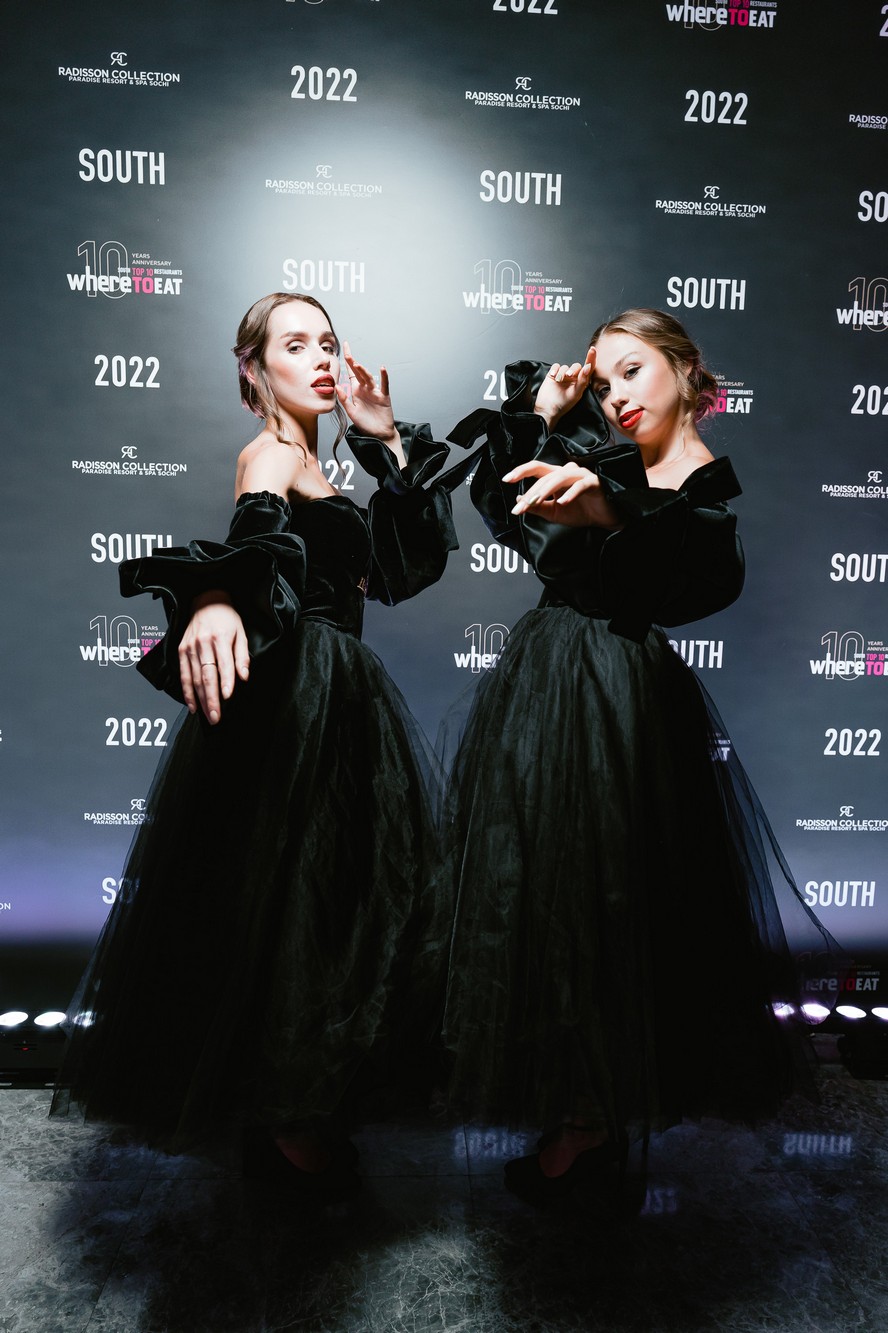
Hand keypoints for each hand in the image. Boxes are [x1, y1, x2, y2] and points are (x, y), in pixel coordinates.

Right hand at [178, 592, 249, 723]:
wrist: (206, 601)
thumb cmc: (226, 618)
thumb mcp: (241, 633)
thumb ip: (242, 656)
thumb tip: (244, 677)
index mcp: (220, 638)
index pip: (224, 664)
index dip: (226, 681)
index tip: (227, 697)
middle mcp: (203, 643)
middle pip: (207, 675)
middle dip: (212, 698)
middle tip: (216, 717)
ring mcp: (190, 647)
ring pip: (195, 678)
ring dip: (200, 700)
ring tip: (207, 715)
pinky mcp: (181, 651)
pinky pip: (184, 675)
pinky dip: (187, 691)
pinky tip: (192, 705)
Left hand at [337, 342, 405, 465]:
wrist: (378, 434)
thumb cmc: (365, 423)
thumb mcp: (351, 412)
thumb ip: (344, 400)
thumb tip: (336, 386)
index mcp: (356, 390)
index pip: (350, 372)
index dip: (348, 360)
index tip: (345, 347)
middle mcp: (365, 388)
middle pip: (359, 373)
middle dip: (353, 363)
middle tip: (347, 353)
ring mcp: (375, 392)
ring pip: (369, 378)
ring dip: (363, 371)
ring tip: (357, 365)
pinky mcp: (384, 397)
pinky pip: (384, 385)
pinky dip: (384, 377)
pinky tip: (382, 369)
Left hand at [504, 460, 619, 529]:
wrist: (604, 519)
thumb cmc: (581, 511)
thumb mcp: (554, 513)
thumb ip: (537, 507)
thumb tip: (518, 500)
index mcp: (556, 476)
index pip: (536, 469)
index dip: (521, 471)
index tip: (506, 479)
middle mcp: (567, 472)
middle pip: (545, 476)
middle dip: (530, 492)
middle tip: (519, 507)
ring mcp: (581, 475)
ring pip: (559, 477)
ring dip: (544, 491)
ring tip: (534, 502)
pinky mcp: (594, 482)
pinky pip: (580, 485)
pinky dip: (570, 493)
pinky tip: (562, 502)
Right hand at [533, 348, 594, 427]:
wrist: (547, 408)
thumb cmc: (563, 404)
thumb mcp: (576, 394)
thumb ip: (583, 380)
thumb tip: (587, 367)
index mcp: (581, 383)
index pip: (588, 369)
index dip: (591, 359)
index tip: (592, 350)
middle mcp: (573, 378)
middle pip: (576, 366)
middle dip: (573, 370)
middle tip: (568, 376)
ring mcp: (563, 376)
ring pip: (565, 366)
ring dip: (562, 372)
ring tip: (558, 381)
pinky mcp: (553, 374)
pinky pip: (556, 366)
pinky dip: (555, 370)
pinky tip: (553, 376)